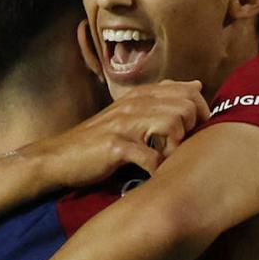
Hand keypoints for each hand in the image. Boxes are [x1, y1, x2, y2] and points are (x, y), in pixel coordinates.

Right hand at [26, 79, 209, 183]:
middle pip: (185, 107)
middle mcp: (133, 104)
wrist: (58, 157)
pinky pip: (150, 156)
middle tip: (181, 147)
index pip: (187, 90)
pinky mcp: (115, 147)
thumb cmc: (97, 139)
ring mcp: (123, 124)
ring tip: (167, 159)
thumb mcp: (129, 111)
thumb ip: (161, 98)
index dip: (201, 111)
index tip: (196, 130)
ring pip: (171, 124)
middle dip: (192, 130)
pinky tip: (153, 175)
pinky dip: (158, 170)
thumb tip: (196, 84)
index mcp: (140, 95)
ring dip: (177, 147)